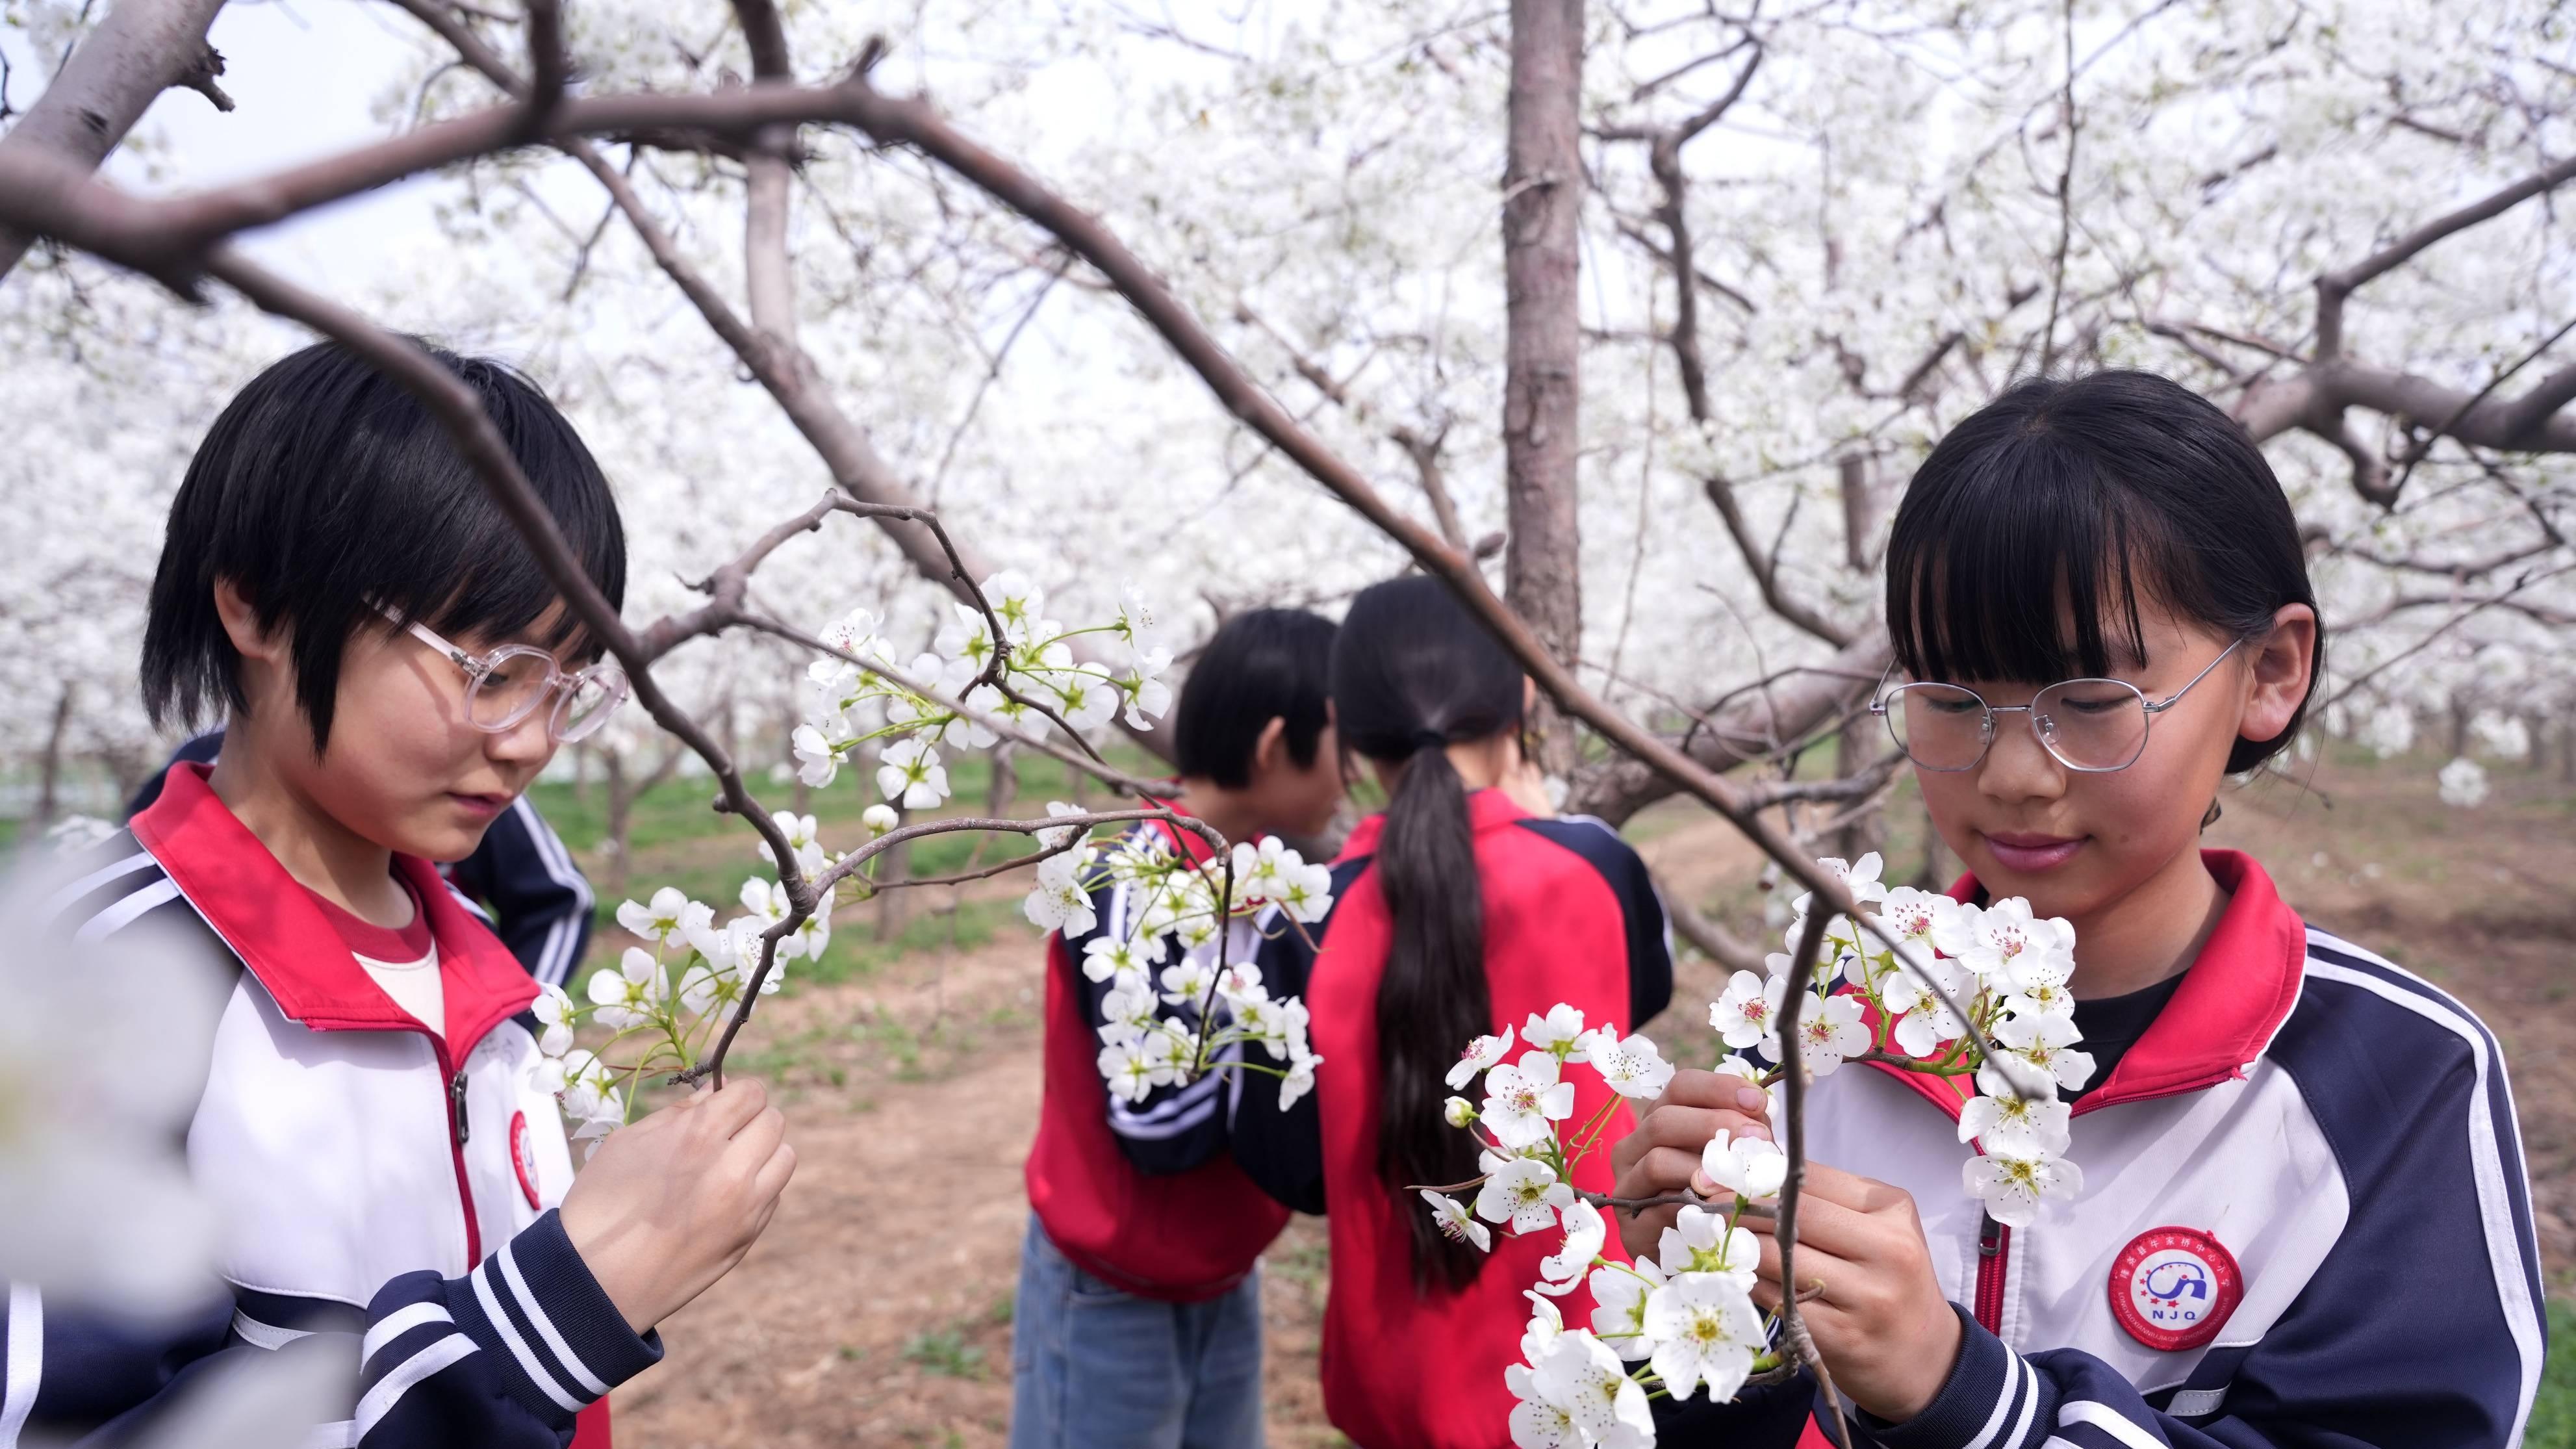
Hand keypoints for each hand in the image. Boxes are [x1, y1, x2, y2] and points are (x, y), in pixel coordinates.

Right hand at [559, 1079, 796, 1332]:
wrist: (596, 1281)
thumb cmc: (601, 1205)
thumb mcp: (628, 1142)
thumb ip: (680, 1113)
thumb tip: (716, 1091)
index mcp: (699, 1137)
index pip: (752, 1092)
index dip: (736, 1094)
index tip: (721, 1105)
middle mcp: (732, 1169)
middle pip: (774, 1121)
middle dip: (751, 1120)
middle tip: (724, 1135)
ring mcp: (746, 1208)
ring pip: (785, 1158)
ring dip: (763, 1153)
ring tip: (729, 1165)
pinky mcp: (748, 1237)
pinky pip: (772, 1196)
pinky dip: (757, 1188)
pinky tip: (721, 1199)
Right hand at [1607, 1068, 1773, 1260]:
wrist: (1699, 1256)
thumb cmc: (1721, 1197)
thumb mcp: (1735, 1158)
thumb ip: (1744, 1135)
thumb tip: (1760, 1116)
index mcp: (1661, 1120)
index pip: (1681, 1087)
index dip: (1719, 1088)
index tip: (1758, 1101)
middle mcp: (1634, 1147)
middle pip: (1663, 1120)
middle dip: (1714, 1125)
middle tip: (1757, 1138)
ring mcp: (1627, 1186)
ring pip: (1656, 1161)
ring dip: (1703, 1168)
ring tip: (1738, 1178)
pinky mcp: (1631, 1226)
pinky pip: (1657, 1210)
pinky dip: (1692, 1209)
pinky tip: (1721, 1212)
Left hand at [1729, 1161, 1959, 1422]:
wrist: (1924, 1358)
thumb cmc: (1888, 1281)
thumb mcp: (1874, 1227)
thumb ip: (1822, 1198)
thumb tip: (1747, 1168)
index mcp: (1892, 1209)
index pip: (1810, 1177)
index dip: (1757, 1173)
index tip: (1717, 1172)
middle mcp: (1888, 1249)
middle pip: (1793, 1214)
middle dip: (1740, 1207)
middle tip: (1702, 1204)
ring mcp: (1867, 1296)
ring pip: (1778, 1257)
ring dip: (1737, 1247)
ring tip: (1712, 1238)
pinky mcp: (1842, 1336)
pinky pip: (1777, 1298)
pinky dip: (1749, 1285)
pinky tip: (1736, 1277)